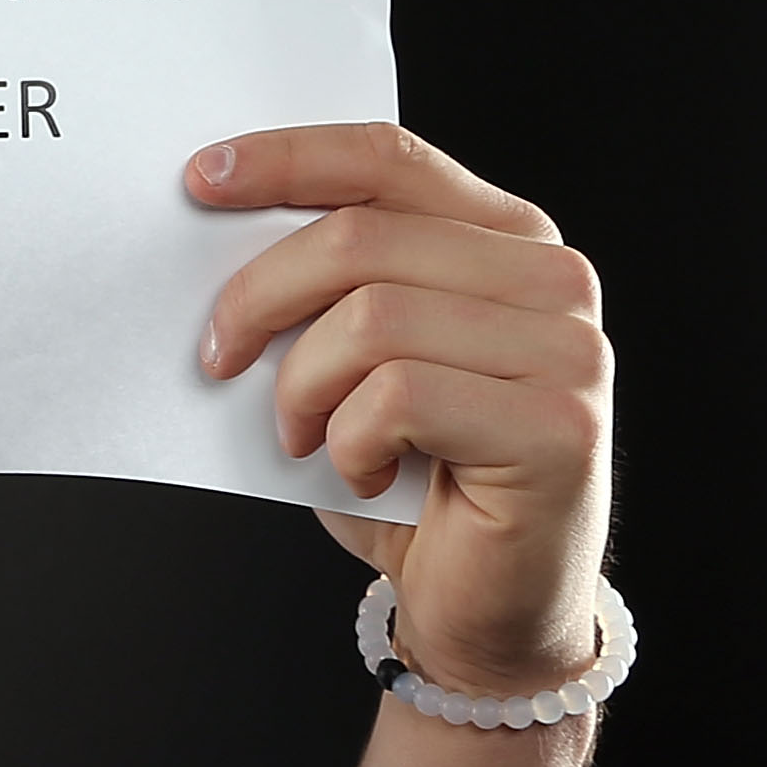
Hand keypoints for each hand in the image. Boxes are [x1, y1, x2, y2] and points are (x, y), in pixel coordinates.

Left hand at [191, 123, 611, 698]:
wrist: (482, 607)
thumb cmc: (410, 480)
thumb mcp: (355, 361)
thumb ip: (327, 288)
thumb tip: (216, 235)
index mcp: (505, 239)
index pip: (386, 159)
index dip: (285, 160)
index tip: (198, 181)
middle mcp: (552, 279)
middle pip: (360, 237)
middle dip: (258, 298)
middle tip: (217, 360)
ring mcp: (567, 351)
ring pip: (372, 318)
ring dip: (302, 387)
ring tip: (306, 434)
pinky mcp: (558, 426)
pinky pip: (399, 398)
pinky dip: (348, 444)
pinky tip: (361, 473)